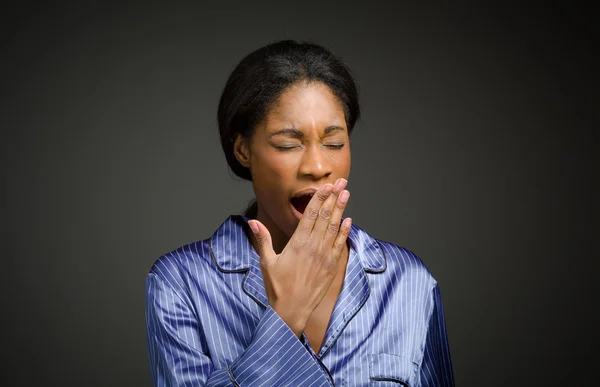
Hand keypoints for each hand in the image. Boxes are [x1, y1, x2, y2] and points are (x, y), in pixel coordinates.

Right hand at [248, 178, 351, 336]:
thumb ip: (263, 239)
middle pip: (325, 216)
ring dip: (341, 209)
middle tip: (341, 182)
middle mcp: (313, 247)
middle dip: (333, 197)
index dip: (319, 198)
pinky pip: (339, 245)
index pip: (310, 214)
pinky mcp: (331, 267)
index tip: (326, 185)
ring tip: (346, 194)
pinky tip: (348, 220)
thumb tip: (252, 222)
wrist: (291, 312)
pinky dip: (344, 231)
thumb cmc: (276, 288)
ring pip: (334, 227)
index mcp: (297, 243)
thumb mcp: (266, 262)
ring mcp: (324, 256)